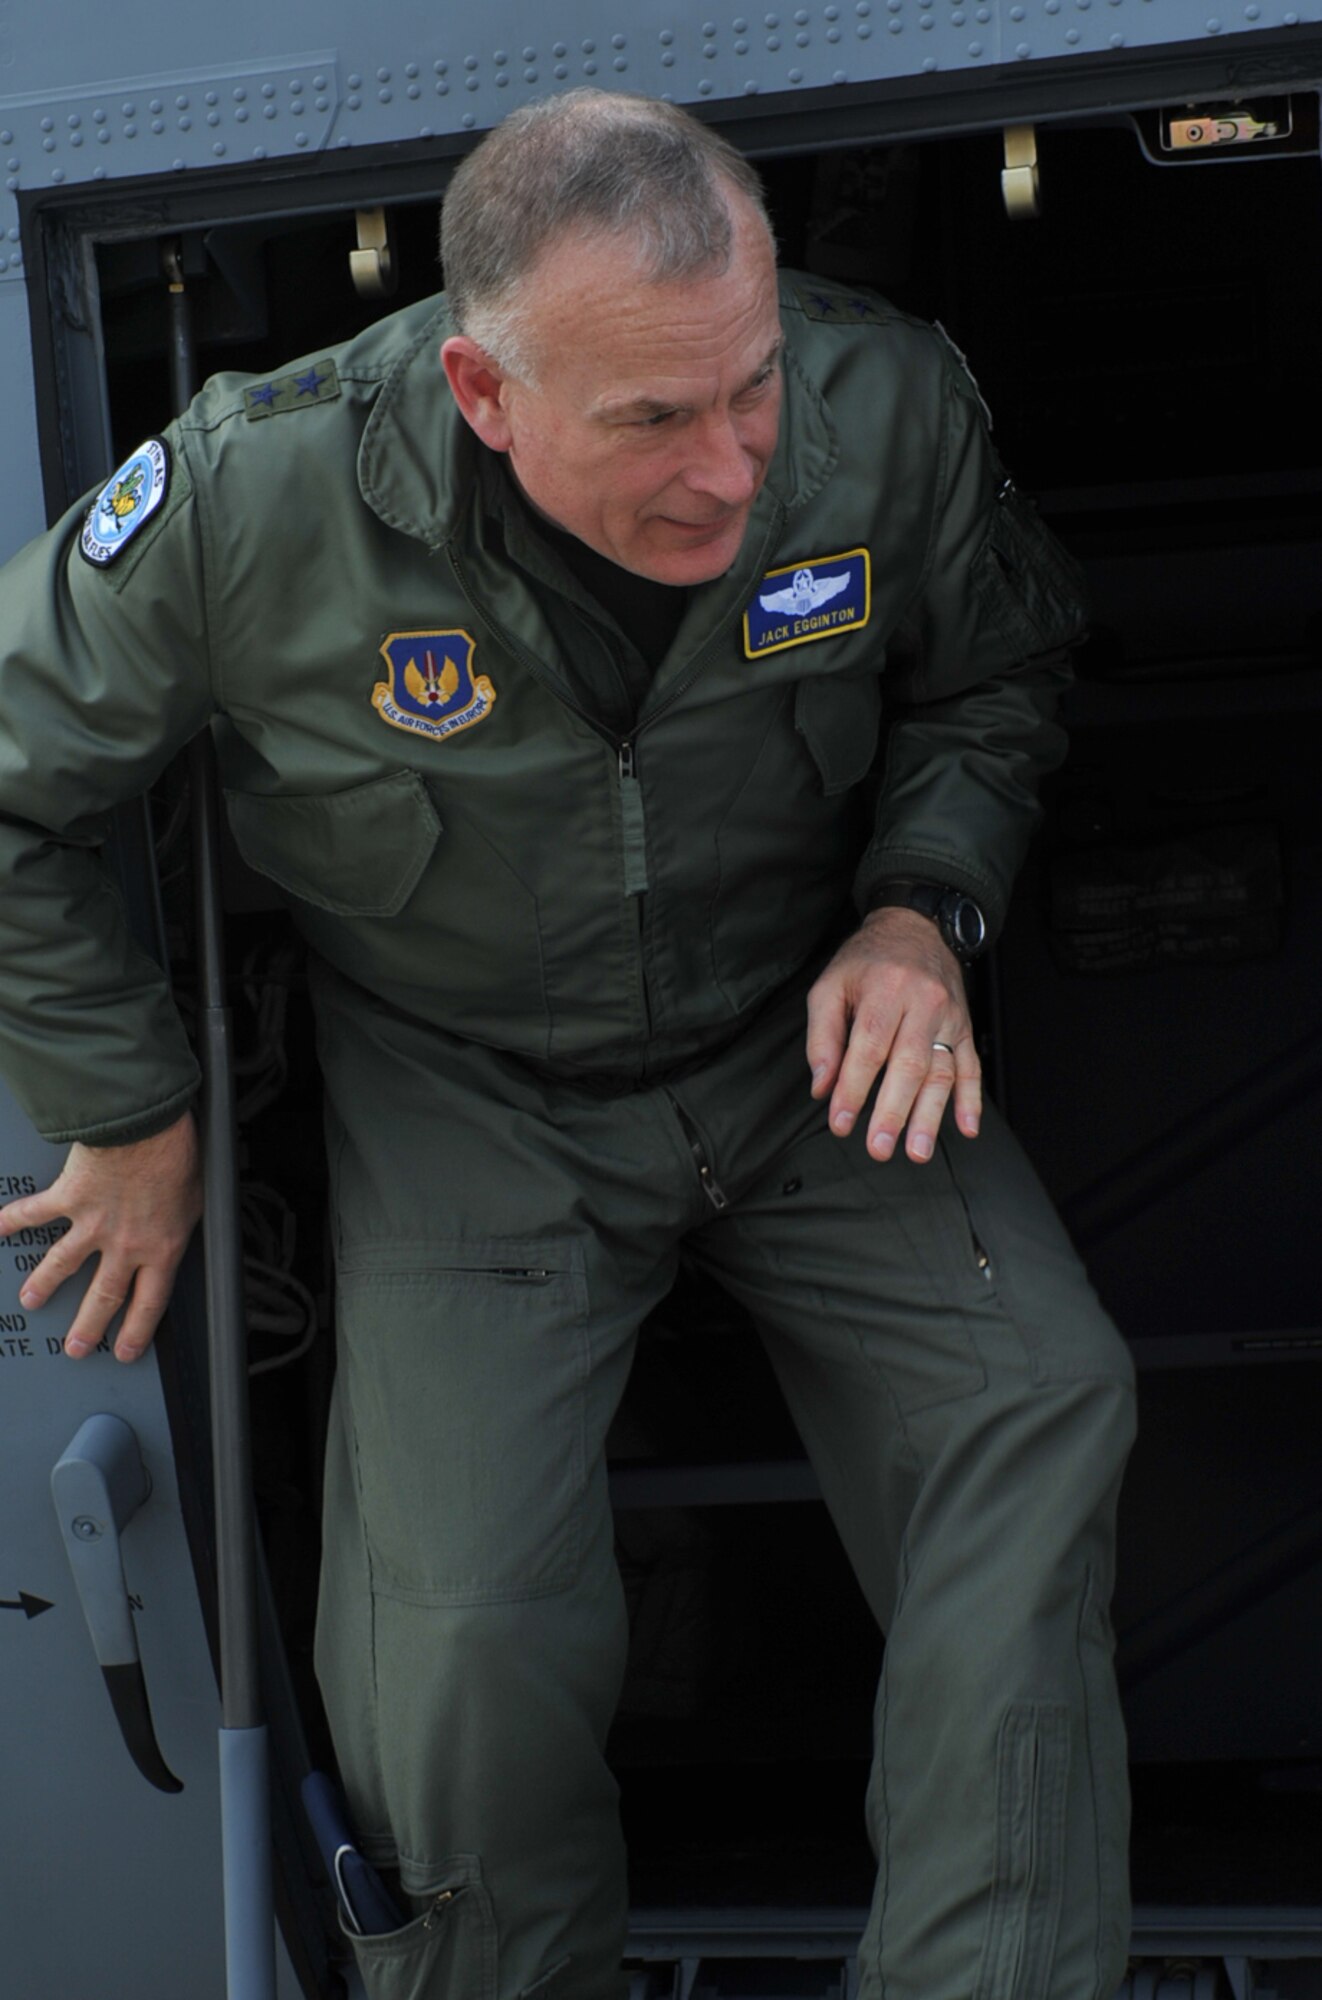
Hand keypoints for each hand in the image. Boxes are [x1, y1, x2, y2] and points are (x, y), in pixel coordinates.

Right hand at [0, 1111, 201, 1361]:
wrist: (147, 1125)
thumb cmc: (177, 1154)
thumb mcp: (198, 1198)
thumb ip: (183, 1221)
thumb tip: (181, 1226)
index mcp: (161, 1248)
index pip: (150, 1303)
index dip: (137, 1331)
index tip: (125, 1351)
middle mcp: (125, 1244)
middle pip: (105, 1296)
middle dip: (89, 1326)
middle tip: (76, 1347)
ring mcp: (93, 1224)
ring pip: (63, 1264)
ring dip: (45, 1284)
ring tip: (30, 1300)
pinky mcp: (68, 1198)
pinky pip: (35, 1213)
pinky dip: (12, 1219)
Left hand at [806, 907, 980, 1161]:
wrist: (917, 927)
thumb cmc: (867, 961)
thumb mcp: (831, 985)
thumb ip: (823, 1036)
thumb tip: (822, 1087)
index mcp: (886, 989)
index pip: (869, 1047)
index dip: (853, 1087)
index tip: (840, 1122)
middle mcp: (923, 1003)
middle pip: (909, 1064)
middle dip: (892, 1111)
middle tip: (877, 1148)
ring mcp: (949, 1017)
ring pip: (942, 1071)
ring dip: (930, 1116)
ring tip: (917, 1152)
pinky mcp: (965, 1027)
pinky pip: (971, 1066)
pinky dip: (971, 1099)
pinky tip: (967, 1128)